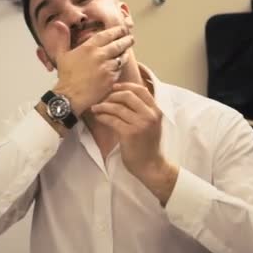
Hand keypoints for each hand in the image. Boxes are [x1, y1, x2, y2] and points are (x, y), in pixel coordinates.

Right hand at [51, 21, 133, 115]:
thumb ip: (63, 38)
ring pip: (121, 57)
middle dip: (126, 40)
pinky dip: (120, 66)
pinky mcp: (111, 79)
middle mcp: (99, 55)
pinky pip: (119, 70)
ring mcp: (106, 67)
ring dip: (125, 53)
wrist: (70, 96)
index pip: (107, 35)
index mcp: (88, 48)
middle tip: (130, 38)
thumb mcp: (61, 55)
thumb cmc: (66, 77)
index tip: (122, 29)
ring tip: (127, 50)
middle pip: (118, 44)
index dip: (116, 30)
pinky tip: (120, 65)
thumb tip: (59, 23)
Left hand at [91, 82, 177, 204]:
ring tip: (95, 108)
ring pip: (117, 107)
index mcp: (156, 111)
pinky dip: (102, 117)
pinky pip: (112, 120)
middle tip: (103, 100)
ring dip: (103, 106)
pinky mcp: (129, 134)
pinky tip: (98, 117)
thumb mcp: (152, 125)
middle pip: (127, 95)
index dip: (125, 86)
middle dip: (112, 96)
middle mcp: (150, 115)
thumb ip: (144, 111)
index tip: (114, 87)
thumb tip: (125, 96)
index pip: (141, 90)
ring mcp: (140, 124)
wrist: (151, 166)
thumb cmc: (148, 146)